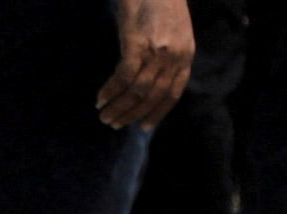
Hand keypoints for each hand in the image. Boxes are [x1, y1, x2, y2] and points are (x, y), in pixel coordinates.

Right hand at [96, 0, 193, 131]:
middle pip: (153, 96)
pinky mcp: (137, 45)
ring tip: (104, 116)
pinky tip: (101, 98)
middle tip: (114, 124)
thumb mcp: (173, 32)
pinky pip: (123, 77)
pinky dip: (111, 91)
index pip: (173, 93)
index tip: (142, 127)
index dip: (157, 113)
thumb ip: (168, 55)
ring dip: (119, 107)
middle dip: (132, 114)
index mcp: (185, 55)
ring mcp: (156, 51)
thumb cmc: (160, 2)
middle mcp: (174, 56)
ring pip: (137, 91)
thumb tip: (151, 81)